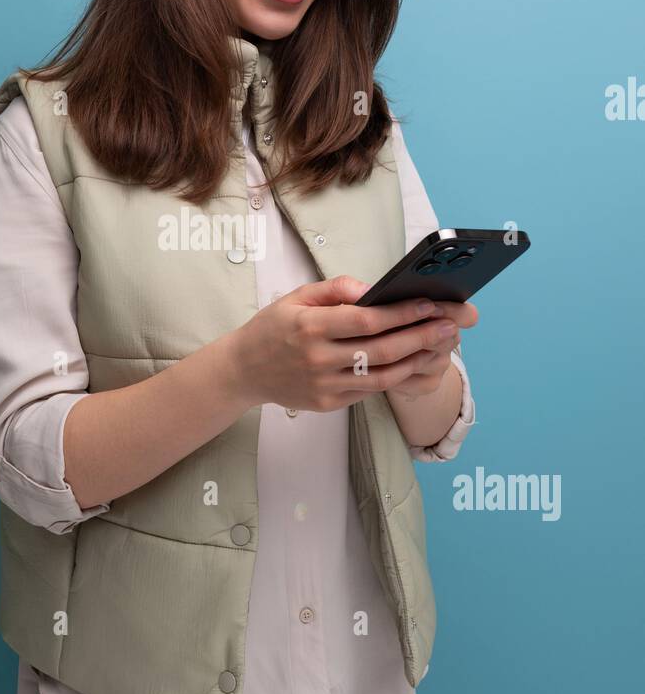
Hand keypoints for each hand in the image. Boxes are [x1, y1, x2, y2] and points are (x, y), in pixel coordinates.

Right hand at [235, 273, 478, 412]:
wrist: (244, 370)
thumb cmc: (273, 328)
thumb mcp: (297, 296)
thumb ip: (335, 289)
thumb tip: (372, 290)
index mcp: (309, 327)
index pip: (366, 321)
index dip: (401, 314)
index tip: (428, 305)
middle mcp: (318, 359)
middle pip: (382, 351)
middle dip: (421, 337)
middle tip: (449, 326)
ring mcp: (324, 386)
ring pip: (382, 377)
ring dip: (416, 361)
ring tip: (440, 347)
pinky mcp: (328, 404)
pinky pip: (369, 391)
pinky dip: (396, 378)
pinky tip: (414, 364)